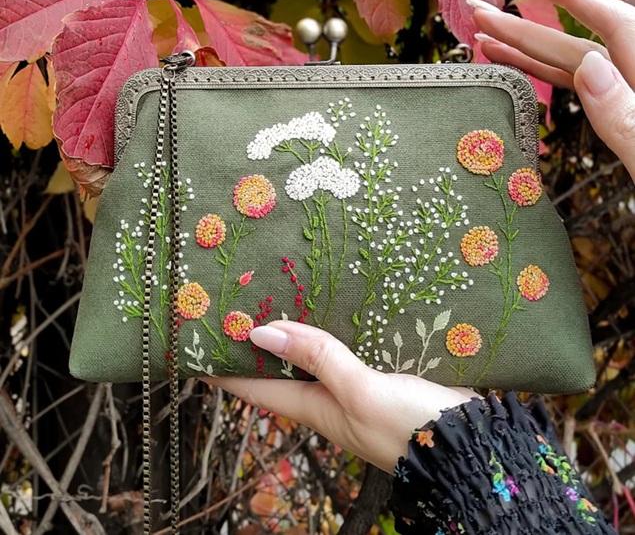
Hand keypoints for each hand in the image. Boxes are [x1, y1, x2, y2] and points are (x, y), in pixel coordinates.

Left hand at [202, 320, 474, 472]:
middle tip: (233, 310)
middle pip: (280, 371)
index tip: (197, 347)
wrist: (469, 445)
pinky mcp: (378, 378)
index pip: (256, 387)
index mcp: (315, 407)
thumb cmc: (410, 425)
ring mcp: (353, 390)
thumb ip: (316, 359)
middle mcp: (328, 399)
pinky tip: (332, 315)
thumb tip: (261, 332)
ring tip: (274, 302)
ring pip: (311, 359)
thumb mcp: (359, 391)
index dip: (225, 368)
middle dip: (256, 345)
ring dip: (292, 336)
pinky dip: (328, 335)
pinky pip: (342, 354)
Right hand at [467, 0, 634, 180]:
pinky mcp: (618, 114)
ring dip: (526, 54)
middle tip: (480, 12)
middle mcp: (633, 78)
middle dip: (524, 27)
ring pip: (571, 67)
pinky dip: (547, 79)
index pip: (609, 22)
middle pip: (576, 44)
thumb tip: (589, 65)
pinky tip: (520, 69)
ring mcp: (625, 96)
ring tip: (485, 43)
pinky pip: (579, 90)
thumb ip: (624, 113)